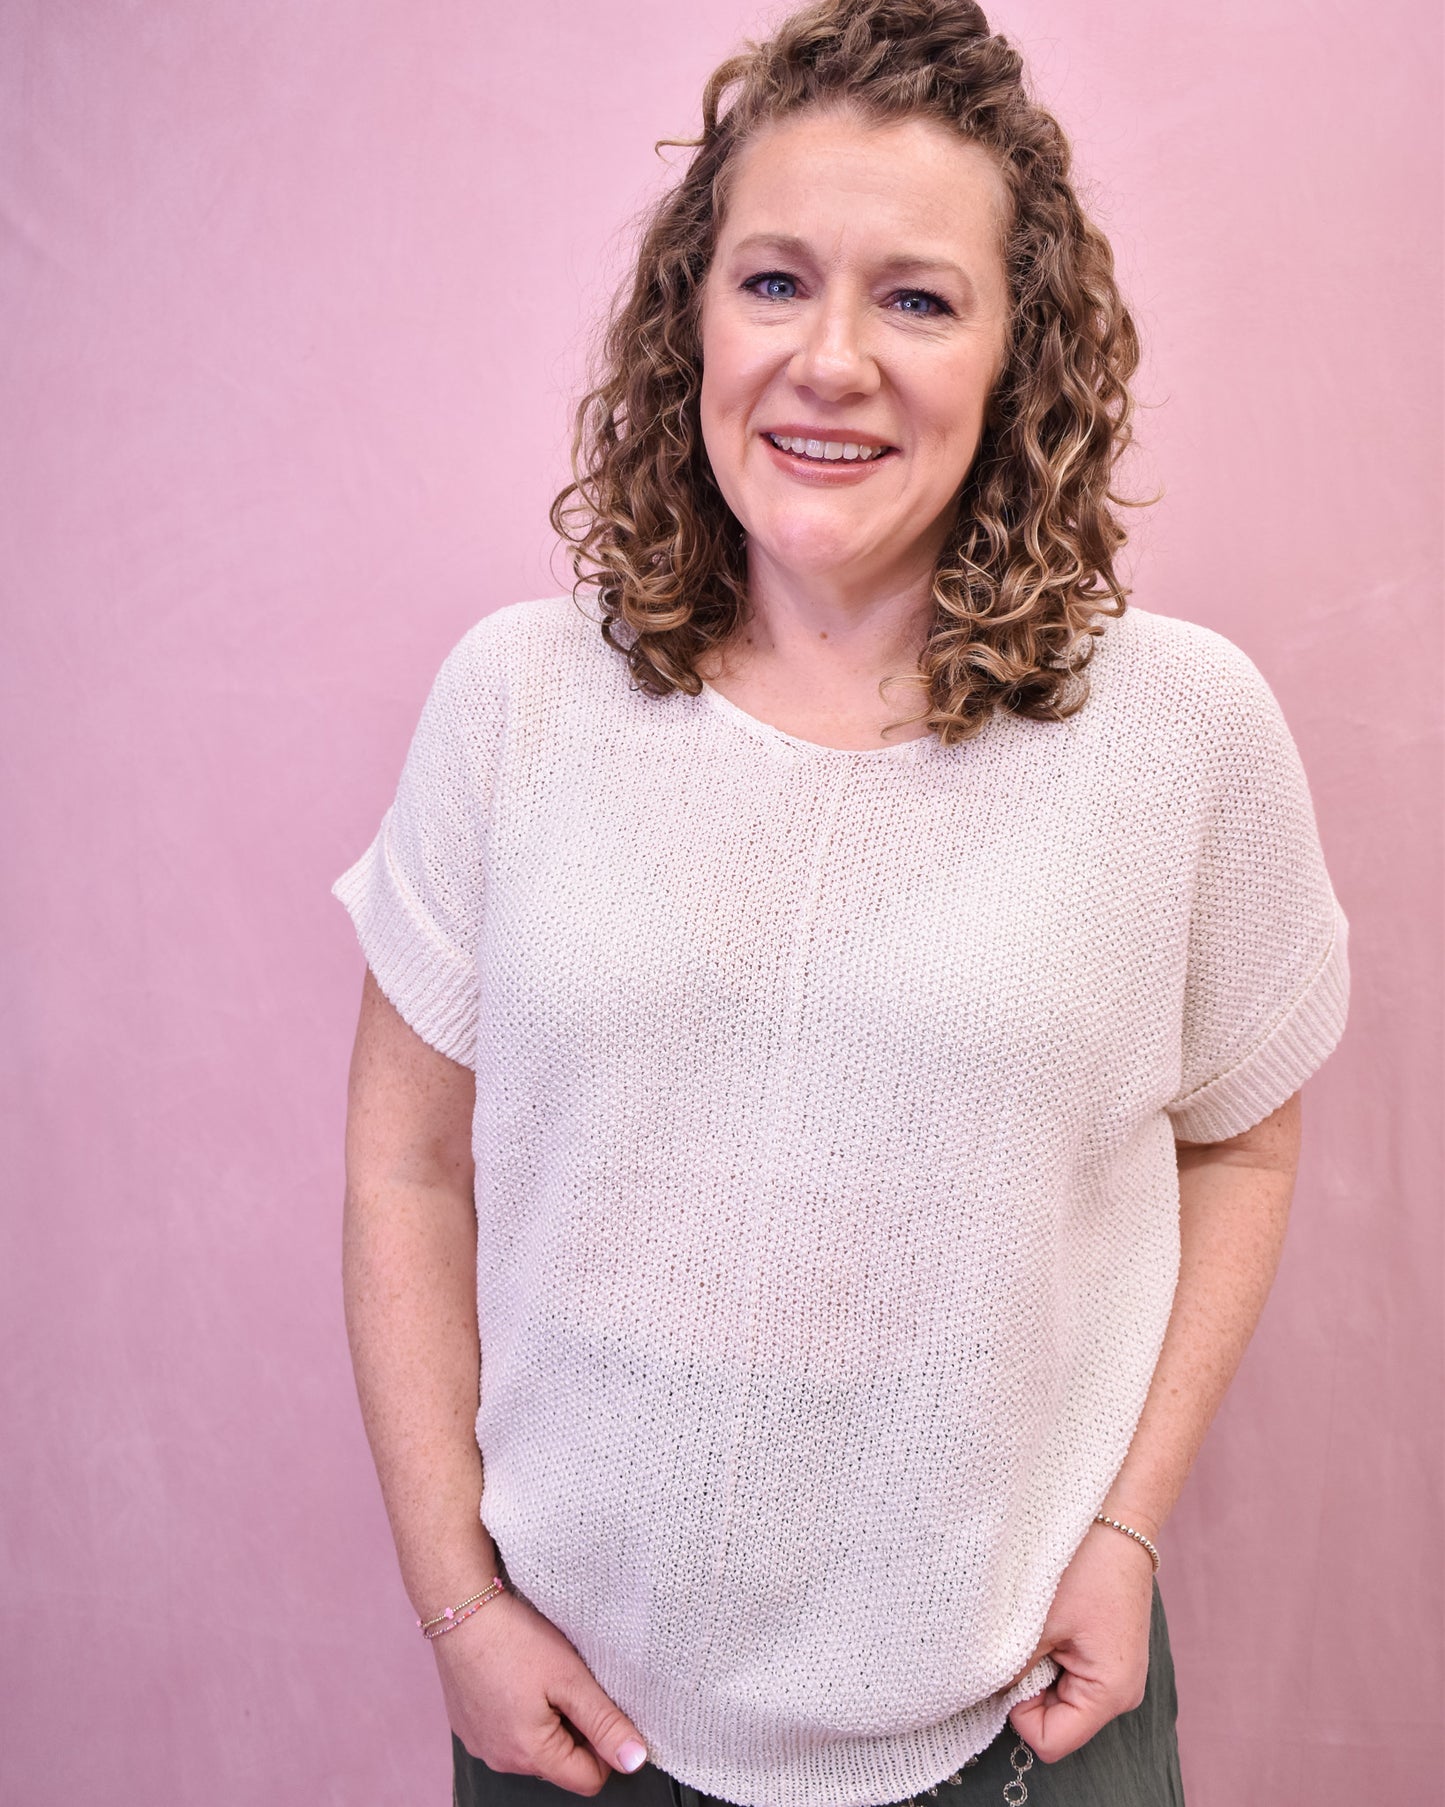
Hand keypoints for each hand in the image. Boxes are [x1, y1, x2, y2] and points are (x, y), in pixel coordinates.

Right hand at [433, 1587, 649, 1795]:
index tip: (599, 1705)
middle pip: (560, 1764)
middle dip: (574, 1730)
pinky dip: (520, 1713)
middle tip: (568, 1683)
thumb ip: (605, 1723)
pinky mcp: (468, 1726)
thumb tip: (635, 1761)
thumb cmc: (515, 1640)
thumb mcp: (571, 1678)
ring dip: (547, 1721)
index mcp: (530, 1755)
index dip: (605, 1746)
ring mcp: (479, 1745)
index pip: (589, 1779)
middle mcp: (500, 1761)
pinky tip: (517, 1676)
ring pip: (534, 1748)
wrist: (460, 1609)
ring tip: (541, 1676)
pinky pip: (507, 1733)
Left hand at [1003, 1519, 1154, 1762]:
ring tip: (1039, 1620)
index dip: (1018, 1711)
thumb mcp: (1036, 1620)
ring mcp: (1115, 1673)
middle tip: (1024, 1635)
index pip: (1049, 1742)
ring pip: (1056, 1694)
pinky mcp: (1107, 1652)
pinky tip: (1049, 1616)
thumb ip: (1008, 1667)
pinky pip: (1067, 1671)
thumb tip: (979, 1691)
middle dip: (1027, 1686)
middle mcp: (1120, 1693)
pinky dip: (1048, 1650)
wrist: (1116, 1516)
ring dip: (1036, 1664)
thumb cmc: (1083, 1563)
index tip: (1010, 1662)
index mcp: (1110, 1694)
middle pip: (1054, 1720)